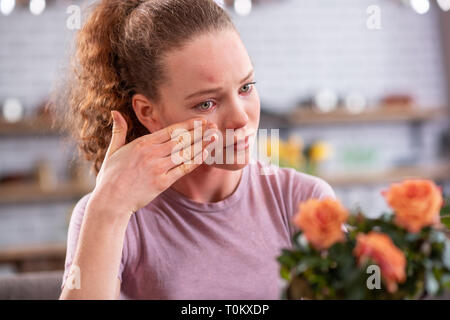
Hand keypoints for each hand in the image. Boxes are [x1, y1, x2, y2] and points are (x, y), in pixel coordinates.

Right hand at [90, 111, 216, 217]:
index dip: (188, 124)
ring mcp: (158, 168)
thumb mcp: (113, 151)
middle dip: (199, 131)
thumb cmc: (111, 177)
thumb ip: (118, 131)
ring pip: (185, 152)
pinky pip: (183, 169)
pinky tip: (205, 154)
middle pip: (181, 139)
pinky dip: (195, 161)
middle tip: (213, 125)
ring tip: (214, 136)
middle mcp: (152, 154)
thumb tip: (115, 112)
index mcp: (142, 144)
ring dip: (201, 143)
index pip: (170, 130)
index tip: (200, 120)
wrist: (111, 201)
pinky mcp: (162, 183)